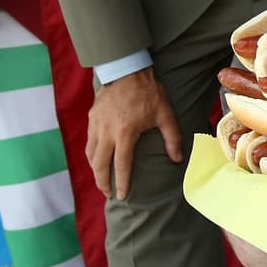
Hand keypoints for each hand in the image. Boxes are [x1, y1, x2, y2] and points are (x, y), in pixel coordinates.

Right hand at [86, 67, 181, 199]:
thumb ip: (172, 138)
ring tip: (102, 180)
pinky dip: (91, 155)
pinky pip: (88, 143)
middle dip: (103, 182)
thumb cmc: (148, 92)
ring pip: (91, 155)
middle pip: (100, 165)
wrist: (127, 70)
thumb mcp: (164, 114)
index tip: (122, 195)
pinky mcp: (91, 118)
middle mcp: (106, 132)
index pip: (121, 166)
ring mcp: (96, 125)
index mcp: (125, 133)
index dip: (122, 183)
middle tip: (108, 193)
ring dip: (95, 170)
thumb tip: (177, 159)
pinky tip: (97, 160)